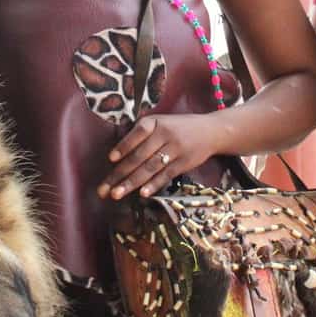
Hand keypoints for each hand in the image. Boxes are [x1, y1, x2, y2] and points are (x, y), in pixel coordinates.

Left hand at [97, 113, 220, 200]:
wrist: (211, 131)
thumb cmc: (179, 127)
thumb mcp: (161, 122)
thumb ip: (142, 134)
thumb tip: (117, 155)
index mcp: (156, 122)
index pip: (138, 133)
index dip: (124, 146)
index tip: (111, 158)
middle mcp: (165, 134)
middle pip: (140, 155)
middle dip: (120, 173)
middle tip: (104, 188)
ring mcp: (175, 149)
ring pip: (150, 168)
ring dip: (131, 183)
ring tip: (116, 194)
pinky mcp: (184, 163)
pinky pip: (165, 175)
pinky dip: (153, 185)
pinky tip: (142, 194)